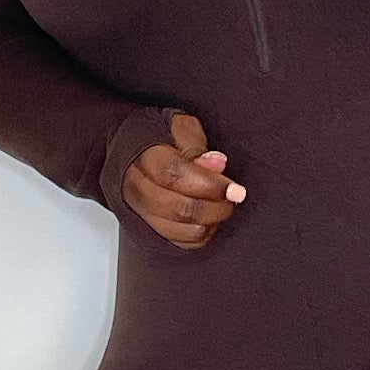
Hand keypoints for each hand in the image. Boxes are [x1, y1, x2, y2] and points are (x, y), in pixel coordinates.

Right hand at [124, 109, 247, 249]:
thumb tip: (217, 162)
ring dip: (209, 221)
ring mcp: (139, 211)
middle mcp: (134, 186)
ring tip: (219, 204)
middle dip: (214, 206)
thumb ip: (196, 146)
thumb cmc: (163, 137)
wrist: (136, 152)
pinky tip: (207, 217)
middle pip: (177, 207)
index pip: (174, 174)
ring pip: (179, 229)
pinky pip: (179, 242)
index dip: (209, 184)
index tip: (234, 189)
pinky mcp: (147, 228)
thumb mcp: (179, 127)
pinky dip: (200, 234)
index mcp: (141, 156)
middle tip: (232, 196)